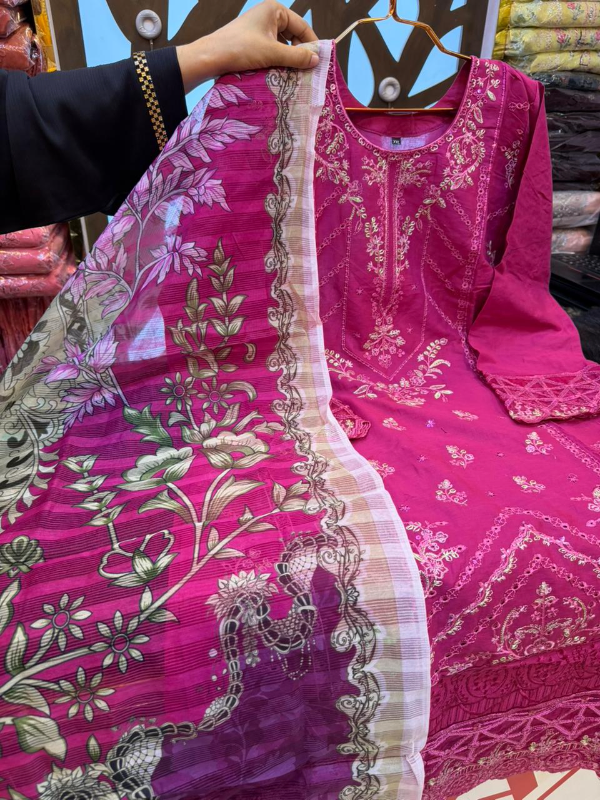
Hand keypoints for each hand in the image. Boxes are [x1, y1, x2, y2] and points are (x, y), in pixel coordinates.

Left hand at [176, 0, 318, 93]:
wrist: (211, 57)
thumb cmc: (241, 49)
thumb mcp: (273, 53)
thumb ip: (296, 56)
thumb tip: (317, 60)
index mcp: (275, 10)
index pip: (302, 26)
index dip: (312, 43)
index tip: (319, 61)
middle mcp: (268, 16)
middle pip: (293, 35)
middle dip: (299, 53)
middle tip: (307, 71)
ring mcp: (260, 29)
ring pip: (282, 45)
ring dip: (288, 60)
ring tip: (294, 75)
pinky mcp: (253, 42)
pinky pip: (272, 50)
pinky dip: (278, 61)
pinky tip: (280, 74)